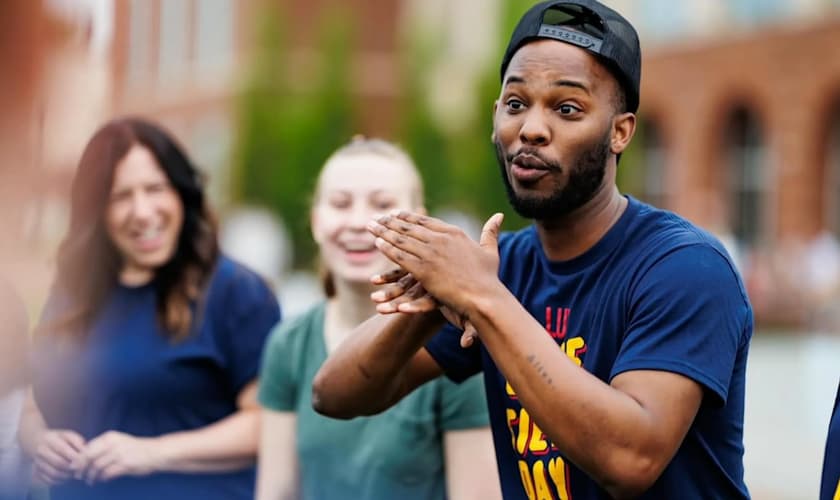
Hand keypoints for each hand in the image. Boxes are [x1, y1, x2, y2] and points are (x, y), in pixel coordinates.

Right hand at [31, 429, 85, 485]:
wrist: (36, 442)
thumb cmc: (58, 439)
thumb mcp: (68, 435)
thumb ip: (77, 441)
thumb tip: (85, 452)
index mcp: (50, 439)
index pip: (63, 449)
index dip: (75, 457)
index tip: (83, 461)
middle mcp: (41, 451)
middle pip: (59, 463)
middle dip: (72, 467)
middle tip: (80, 469)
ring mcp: (37, 462)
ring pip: (54, 473)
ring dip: (67, 476)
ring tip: (74, 473)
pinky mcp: (36, 472)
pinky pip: (49, 480)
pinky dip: (60, 481)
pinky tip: (66, 477)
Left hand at [71, 431, 159, 484]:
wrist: (156, 452)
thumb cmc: (136, 448)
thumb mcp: (119, 442)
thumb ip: (103, 447)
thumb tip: (85, 457)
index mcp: (110, 437)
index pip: (87, 448)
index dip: (79, 459)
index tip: (74, 467)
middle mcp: (113, 443)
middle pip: (89, 457)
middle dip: (81, 468)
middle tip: (78, 476)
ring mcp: (119, 453)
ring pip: (96, 466)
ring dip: (91, 476)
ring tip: (90, 481)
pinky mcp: (125, 464)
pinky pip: (107, 473)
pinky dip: (102, 478)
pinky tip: (102, 480)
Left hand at [367, 211, 504, 319]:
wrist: (484, 296)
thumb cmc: (488, 278)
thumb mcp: (490, 251)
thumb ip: (491, 232)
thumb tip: (499, 215)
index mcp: (454, 233)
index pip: (425, 221)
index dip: (408, 217)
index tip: (395, 213)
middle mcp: (440, 240)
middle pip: (409, 227)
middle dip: (390, 221)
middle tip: (376, 217)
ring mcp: (431, 254)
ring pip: (401, 239)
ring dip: (384, 231)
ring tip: (370, 226)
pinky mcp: (423, 270)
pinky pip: (401, 256)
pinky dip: (388, 249)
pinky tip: (377, 244)